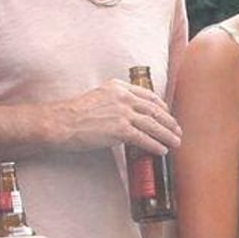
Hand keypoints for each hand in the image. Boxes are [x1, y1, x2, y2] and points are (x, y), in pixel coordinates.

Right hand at [56, 78, 181, 153]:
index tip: (168, 114)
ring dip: (167, 135)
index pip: (148, 95)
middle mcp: (123, 97)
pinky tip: (162, 150)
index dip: (162, 107)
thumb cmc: (74, 114)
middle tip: (178, 131)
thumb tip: (129, 115)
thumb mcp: (98, 98)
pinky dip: (155, 145)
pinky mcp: (119, 129)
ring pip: (153, 125)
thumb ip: (115, 101)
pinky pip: (144, 138)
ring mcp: (122, 113)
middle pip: (154, 110)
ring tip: (175, 142)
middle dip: (169, 122)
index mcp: (118, 87)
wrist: (60, 122)